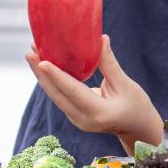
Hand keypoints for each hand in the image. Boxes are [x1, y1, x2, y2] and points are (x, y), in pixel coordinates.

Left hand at [26, 35, 162, 154]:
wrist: (137, 128)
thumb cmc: (136, 106)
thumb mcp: (126, 84)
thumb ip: (109, 63)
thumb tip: (100, 38)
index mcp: (98, 112)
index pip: (72, 91)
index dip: (56, 75)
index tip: (41, 61)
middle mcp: (82, 119)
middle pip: (56, 94)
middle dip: (41, 73)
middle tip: (30, 51)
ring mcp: (76, 119)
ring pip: (55, 96)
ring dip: (43, 76)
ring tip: (32, 54)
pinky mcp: (74, 115)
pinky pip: (59, 96)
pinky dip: (51, 81)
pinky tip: (44, 65)